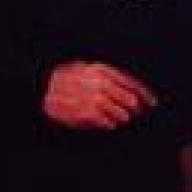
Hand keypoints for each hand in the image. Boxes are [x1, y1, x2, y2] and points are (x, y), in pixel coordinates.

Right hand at [42, 60, 157, 129]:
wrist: (40, 87)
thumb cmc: (63, 78)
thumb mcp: (84, 67)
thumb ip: (106, 75)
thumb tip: (132, 89)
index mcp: (100, 69)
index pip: (132, 82)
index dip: (145, 94)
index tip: (152, 103)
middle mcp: (100, 83)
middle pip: (131, 101)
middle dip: (133, 108)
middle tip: (130, 112)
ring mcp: (94, 98)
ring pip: (122, 115)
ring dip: (120, 117)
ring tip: (113, 116)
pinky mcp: (87, 113)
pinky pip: (108, 123)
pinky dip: (108, 123)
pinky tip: (103, 121)